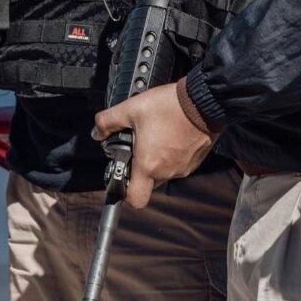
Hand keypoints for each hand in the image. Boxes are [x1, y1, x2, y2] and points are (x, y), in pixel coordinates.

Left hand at [92, 83, 215, 208]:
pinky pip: (177, 165)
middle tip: (136, 146)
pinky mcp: (195, 161)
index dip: (124, 192)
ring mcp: (183, 168)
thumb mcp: (131, 109)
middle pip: (147, 183)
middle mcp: (167, 171)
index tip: (121, 174)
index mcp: (149, 165)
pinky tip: (169, 134)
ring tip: (154, 135)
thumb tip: (97, 132)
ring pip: (163, 172)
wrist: (204, 101)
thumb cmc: (170, 107)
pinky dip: (170, 155)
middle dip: (139, 168)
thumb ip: (108, 121)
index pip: (134, 199)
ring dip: (156, 160)